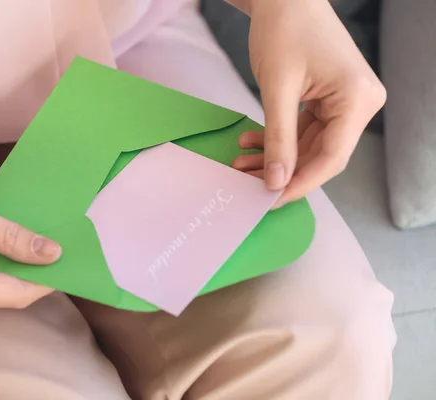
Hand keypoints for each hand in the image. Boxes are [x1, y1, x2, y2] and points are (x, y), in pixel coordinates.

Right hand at [0, 154, 60, 314]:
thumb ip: (10, 237)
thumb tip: (51, 254)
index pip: (16, 293)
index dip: (48, 279)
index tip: (75, 260)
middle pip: (5, 292)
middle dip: (35, 270)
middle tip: (63, 243)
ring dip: (16, 264)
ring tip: (43, 238)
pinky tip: (11, 241)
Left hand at [231, 0, 385, 206]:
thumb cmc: (284, 29)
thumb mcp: (277, 90)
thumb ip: (278, 139)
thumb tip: (275, 182)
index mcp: (357, 99)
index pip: (331, 158)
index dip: (299, 184)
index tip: (269, 200)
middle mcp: (360, 103)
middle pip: (321, 155)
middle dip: (282, 171)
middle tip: (247, 185)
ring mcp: (346, 102)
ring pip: (310, 146)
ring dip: (275, 157)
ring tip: (240, 165)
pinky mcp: (330, 100)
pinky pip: (304, 130)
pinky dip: (278, 139)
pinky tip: (250, 144)